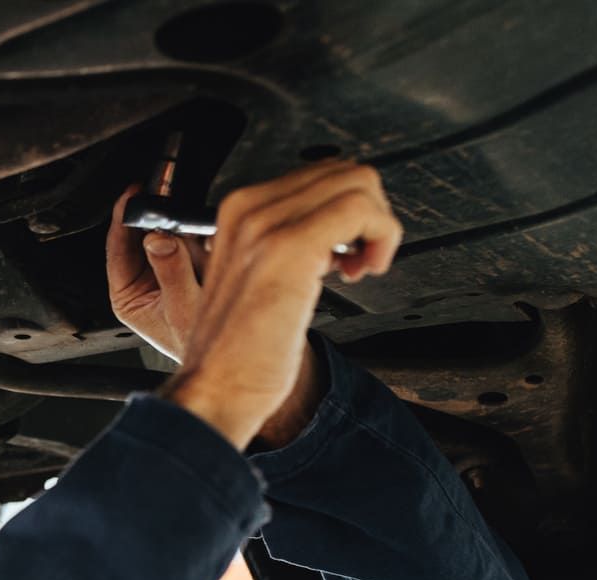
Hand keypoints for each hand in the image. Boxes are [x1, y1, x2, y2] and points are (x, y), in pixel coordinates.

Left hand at [105, 184, 207, 360]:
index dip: (123, 217)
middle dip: (154, 211)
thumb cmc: (198, 347)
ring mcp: (167, 269)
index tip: (132, 194)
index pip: (117, 247)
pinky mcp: (191, 263)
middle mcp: (144, 279)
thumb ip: (171, 273)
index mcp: (127, 294)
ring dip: (179, 220)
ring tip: (188, 210)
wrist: (229, 357)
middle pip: (142, 233)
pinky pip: (192, 238)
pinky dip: (200, 230)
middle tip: (164, 186)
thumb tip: (157, 240)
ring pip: (168, 232)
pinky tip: (207, 231)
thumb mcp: (182, 310)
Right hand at [157, 161, 401, 448]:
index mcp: (237, 212)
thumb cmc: (236, 353)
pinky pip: (361, 210)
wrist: (215, 389)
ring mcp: (265, 224)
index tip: (344, 253)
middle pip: (344, 173)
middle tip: (359, 260)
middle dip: (369, 214)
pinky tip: (363, 272)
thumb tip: (337, 230)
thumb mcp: (256, 280)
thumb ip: (285, 244)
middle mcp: (247, 209)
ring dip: (377, 226)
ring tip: (361, 268)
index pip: (319, 176)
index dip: (347, 211)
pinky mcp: (289, 246)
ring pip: (358, 184)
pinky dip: (381, 237)